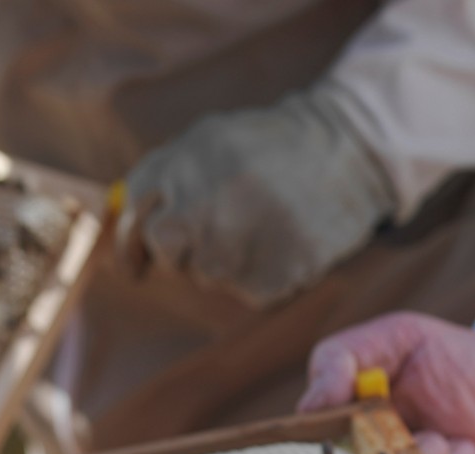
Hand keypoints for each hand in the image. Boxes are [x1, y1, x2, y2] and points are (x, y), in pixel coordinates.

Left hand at [117, 89, 396, 309]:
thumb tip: (125, 230)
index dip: (132, 246)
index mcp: (182, 164)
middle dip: (177, 254)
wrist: (348, 148)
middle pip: (166, 254)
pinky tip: (281, 243)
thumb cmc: (270, 148)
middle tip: (208, 239)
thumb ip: (162, 177)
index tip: (136, 263)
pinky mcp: (272, 277)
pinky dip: (260, 274)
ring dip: (223, 262)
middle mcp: (204, 205)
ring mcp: (239, 245)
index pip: (135, 222)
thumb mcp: (209, 141)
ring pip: (207, 276)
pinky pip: (247, 290)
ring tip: (259, 226)